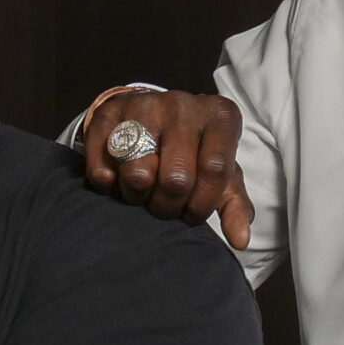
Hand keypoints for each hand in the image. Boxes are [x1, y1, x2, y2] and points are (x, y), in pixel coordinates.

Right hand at [78, 89, 252, 247]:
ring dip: (137, 196)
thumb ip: (233, 205)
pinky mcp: (107, 113)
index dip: (202, 203)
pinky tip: (116, 179)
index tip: (192, 213)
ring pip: (138, 173)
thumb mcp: (220, 174)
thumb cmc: (193, 151)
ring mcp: (143, 105)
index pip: (215, 170)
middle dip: (168, 206)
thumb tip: (240, 240)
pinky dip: (107, 183)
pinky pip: (103, 165)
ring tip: (142, 191)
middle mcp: (183, 104)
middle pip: (176, 177)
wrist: (150, 116)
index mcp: (219, 115)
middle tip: (164, 205)